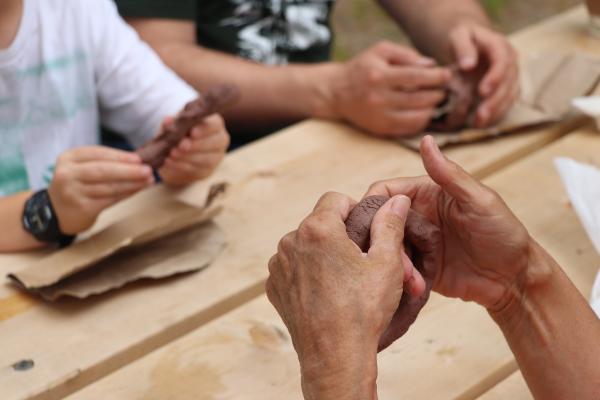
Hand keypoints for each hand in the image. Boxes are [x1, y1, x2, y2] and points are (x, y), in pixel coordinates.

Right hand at [48, 146, 153, 234]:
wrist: (54, 213)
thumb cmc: (76, 186)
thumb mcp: (81, 168)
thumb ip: (103, 163)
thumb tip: (137, 161)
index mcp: (68, 158)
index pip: (97, 153)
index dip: (120, 156)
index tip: (139, 159)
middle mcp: (67, 174)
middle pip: (103, 170)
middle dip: (129, 170)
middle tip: (148, 170)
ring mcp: (73, 192)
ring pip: (109, 187)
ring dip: (132, 184)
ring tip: (149, 181)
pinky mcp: (82, 208)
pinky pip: (110, 200)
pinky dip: (126, 194)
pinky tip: (137, 191)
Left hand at [158, 114, 229, 185]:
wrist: (176, 153)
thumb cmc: (179, 133)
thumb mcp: (174, 125)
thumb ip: (172, 123)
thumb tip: (168, 121)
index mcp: (215, 124)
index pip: (215, 125)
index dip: (204, 129)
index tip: (192, 133)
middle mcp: (220, 140)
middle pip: (214, 143)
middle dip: (196, 145)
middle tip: (181, 145)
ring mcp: (216, 157)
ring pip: (206, 158)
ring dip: (188, 156)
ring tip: (172, 153)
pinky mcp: (207, 171)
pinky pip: (197, 169)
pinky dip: (181, 165)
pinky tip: (170, 161)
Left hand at [267, 192, 418, 399]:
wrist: (335, 356)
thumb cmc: (363, 310)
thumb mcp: (387, 263)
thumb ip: (389, 224)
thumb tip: (396, 200)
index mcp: (317, 229)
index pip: (335, 199)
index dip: (354, 210)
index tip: (364, 232)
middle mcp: (290, 241)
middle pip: (319, 223)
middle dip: (339, 235)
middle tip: (359, 261)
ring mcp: (279, 265)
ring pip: (305, 245)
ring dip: (322, 253)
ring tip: (343, 280)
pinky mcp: (274, 286)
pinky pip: (293, 267)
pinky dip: (307, 273)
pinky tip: (326, 293)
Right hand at [328, 41, 450, 136]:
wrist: (337, 92)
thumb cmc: (363, 68)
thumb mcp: (380, 51)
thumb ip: (407, 55)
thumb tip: (431, 65)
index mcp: (379, 76)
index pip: (416, 77)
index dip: (436, 77)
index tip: (447, 75)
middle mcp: (378, 98)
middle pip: (420, 99)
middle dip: (438, 94)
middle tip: (444, 89)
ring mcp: (380, 116)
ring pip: (418, 117)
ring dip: (432, 109)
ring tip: (436, 100)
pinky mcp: (381, 129)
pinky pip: (410, 129)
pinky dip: (422, 121)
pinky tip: (424, 111)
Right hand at [366, 136, 530, 310]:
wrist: (514, 279)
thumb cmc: (504, 234)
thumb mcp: (479, 201)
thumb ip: (448, 174)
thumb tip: (426, 139)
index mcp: (425, 193)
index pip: (384, 192)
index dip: (373, 206)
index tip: (371, 225)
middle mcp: (416, 216)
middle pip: (380, 223)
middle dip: (382, 241)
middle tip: (394, 260)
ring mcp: (416, 243)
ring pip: (386, 248)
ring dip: (393, 264)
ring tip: (412, 278)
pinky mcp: (418, 268)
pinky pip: (397, 270)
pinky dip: (400, 279)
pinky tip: (414, 287)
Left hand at [449, 24, 519, 126]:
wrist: (470, 40)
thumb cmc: (463, 37)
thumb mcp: (458, 35)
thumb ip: (462, 47)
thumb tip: (468, 65)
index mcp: (500, 45)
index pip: (502, 62)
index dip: (495, 77)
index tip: (482, 92)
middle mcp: (510, 60)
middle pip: (508, 82)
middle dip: (495, 100)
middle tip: (480, 114)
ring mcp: (511, 74)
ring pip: (510, 95)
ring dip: (496, 111)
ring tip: (479, 123)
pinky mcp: (507, 86)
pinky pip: (506, 102)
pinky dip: (496, 113)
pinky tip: (482, 123)